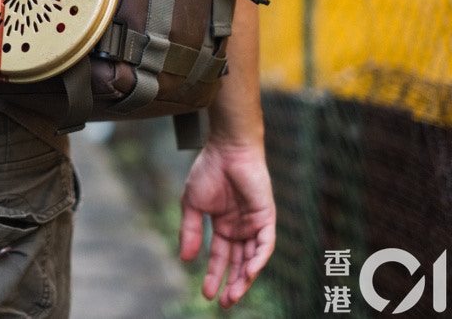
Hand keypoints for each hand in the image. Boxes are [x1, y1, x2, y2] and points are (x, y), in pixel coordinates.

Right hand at [178, 140, 275, 307]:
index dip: (214, 275)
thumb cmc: (208, 171)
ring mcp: (254, 224)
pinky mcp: (266, 217)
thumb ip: (189, 231)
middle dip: (232, 284)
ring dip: (245, 278)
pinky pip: (265, 244)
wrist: (226, 149)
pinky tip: (249, 272)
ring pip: (253, 258)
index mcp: (223, 226)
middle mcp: (240, 228)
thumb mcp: (192, 205)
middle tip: (225, 303)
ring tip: (234, 295)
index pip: (220, 257)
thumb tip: (185, 259)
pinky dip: (258, 259)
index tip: (207, 294)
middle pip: (238, 263)